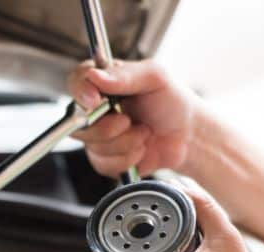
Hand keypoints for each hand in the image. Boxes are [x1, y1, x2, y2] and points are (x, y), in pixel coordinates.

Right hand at [66, 59, 199, 177]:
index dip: (81, 92)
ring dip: (125, 142)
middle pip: (78, 122)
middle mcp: (95, 110)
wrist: (187, 136)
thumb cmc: (172, 102)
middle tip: (128, 120)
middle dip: (107, 127)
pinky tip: (140, 149)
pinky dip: (127, 158)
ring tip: (142, 133)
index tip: (96, 101)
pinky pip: (103, 163)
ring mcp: (98, 136)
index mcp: (103, 83)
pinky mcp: (104, 159)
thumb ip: (126, 75)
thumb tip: (95, 76)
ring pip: (93, 145)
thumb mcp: (155, 78)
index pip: (76, 82)